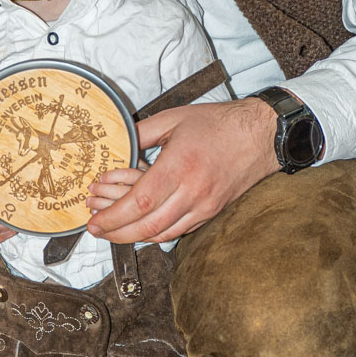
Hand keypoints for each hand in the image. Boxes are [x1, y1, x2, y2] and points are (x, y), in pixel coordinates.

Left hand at [85, 99, 278, 243]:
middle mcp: (193, 191)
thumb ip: (142, 133)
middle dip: (116, 233)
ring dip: (134, 237)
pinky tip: (142, 228)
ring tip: (114, 230)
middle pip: (147, 226)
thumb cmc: (219, 124)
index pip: (138, 202)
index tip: (94, 221)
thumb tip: (117, 144)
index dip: (113, 217)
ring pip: (163, 234)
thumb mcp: (174, 118)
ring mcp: (205, 205)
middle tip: (97, 229)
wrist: (261, 135)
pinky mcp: (212, 211)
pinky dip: (157, 234)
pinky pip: (179, 231)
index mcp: (179, 166)